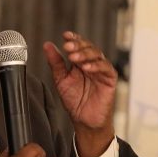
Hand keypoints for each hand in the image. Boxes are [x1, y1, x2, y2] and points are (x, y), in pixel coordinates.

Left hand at [43, 31, 116, 156]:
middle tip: (68, 46)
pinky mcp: (110, 79)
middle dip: (78, 45)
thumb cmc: (74, 102)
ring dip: (85, 54)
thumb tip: (48, 45)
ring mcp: (101, 71)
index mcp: (81, 62)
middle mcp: (92, 64)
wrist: (84, 121)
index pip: (79, 45)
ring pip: (97, 55)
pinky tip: (87, 67)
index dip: (74, 38)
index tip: (65, 35)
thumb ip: (56, 62)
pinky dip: (97, 66)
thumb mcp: (61, 80)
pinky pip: (106, 68)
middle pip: (89, 47)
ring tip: (74, 57)